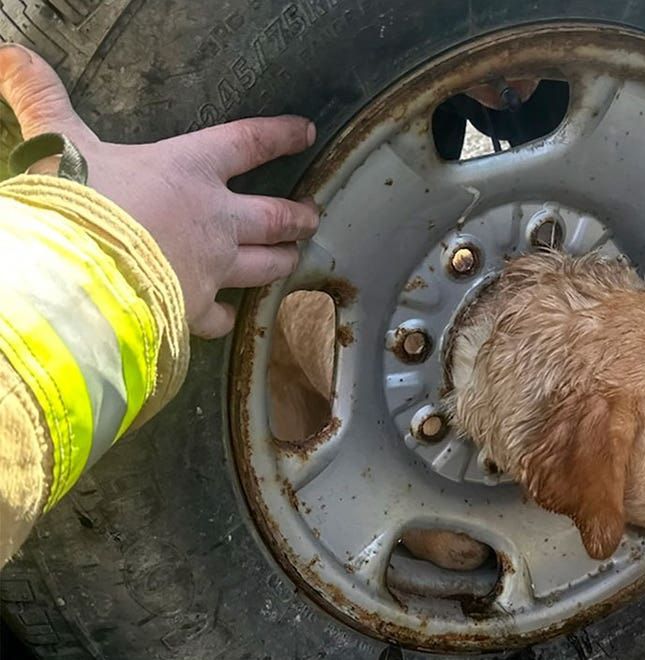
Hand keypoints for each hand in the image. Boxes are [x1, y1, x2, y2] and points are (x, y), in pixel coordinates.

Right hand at [0, 44, 319, 337]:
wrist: (75, 277)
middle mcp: (214, 219)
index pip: (248, 143)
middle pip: (274, 216)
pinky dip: (227, 317)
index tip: (305, 132)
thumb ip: (43, 100)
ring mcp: (211, 268)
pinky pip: (221, 315)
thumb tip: (11, 54)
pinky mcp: (195, 309)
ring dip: (281, 260)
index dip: (280, 135)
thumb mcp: (57, 143)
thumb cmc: (74, 204)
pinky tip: (227, 319)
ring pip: (264, 265)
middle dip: (298, 215)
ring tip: (293, 258)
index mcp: (189, 169)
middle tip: (312, 215)